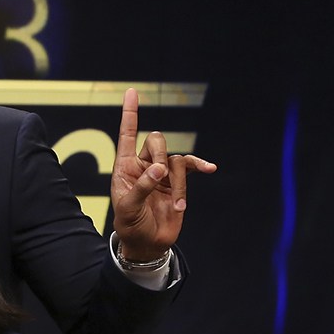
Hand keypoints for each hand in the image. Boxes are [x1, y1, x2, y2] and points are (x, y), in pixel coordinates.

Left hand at [110, 87, 215, 260]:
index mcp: (124, 167)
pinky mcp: (178, 181)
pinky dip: (199, 167)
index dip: (130, 114)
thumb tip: (161, 168)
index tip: (132, 91)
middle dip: (160, 156)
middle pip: (156, 140)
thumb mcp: (129, 208)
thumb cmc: (131, 224)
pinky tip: (209, 169)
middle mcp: (143, 165)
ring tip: (175, 204)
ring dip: (179, 182)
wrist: (148, 242)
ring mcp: (162, 172)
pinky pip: (191, 167)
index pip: (126, 135)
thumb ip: (143, 186)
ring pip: (176, 159)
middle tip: (159, 177)